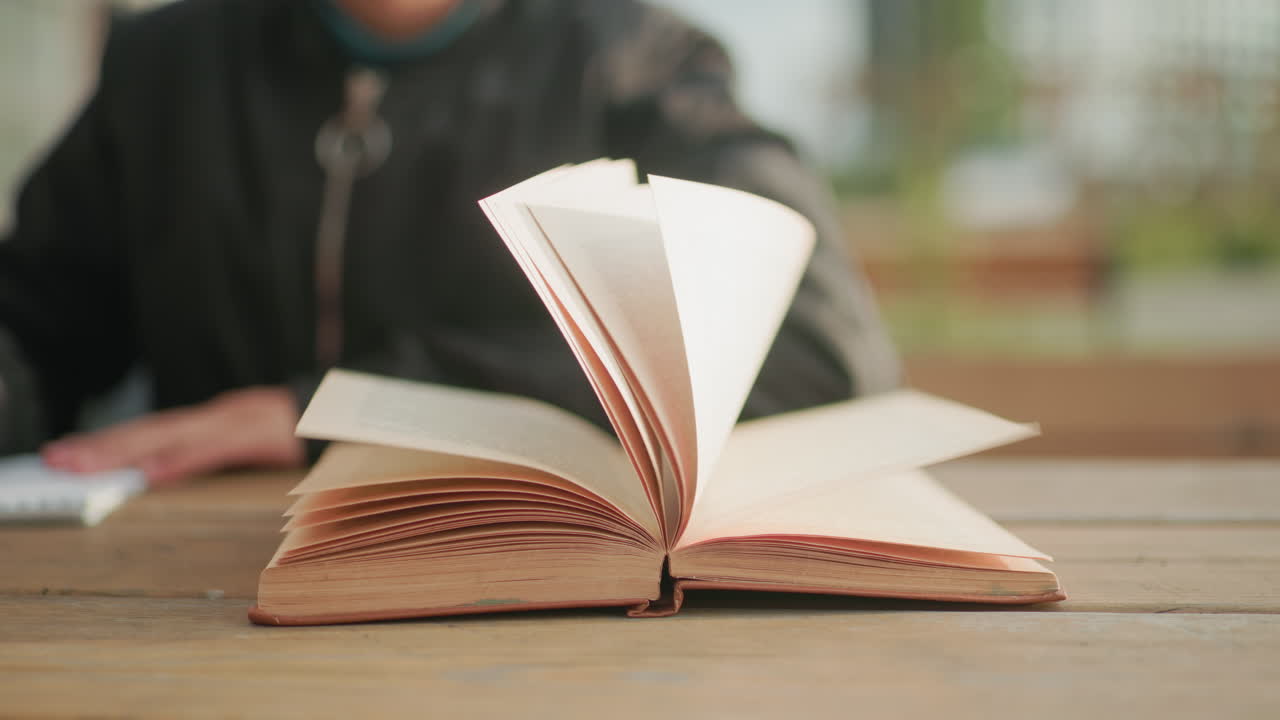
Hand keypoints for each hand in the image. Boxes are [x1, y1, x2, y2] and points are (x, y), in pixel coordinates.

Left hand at [41, 386, 305, 486]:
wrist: (352, 412)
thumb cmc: (303, 432)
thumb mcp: (253, 441)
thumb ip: (214, 452)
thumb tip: (164, 472)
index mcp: (213, 420)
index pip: (150, 430)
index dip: (108, 441)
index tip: (67, 453)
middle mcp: (217, 415)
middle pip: (149, 430)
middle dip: (101, 446)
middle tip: (58, 460)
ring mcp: (237, 421)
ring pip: (170, 436)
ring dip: (126, 451)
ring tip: (87, 467)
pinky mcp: (259, 434)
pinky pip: (214, 449)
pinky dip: (181, 459)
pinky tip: (152, 472)